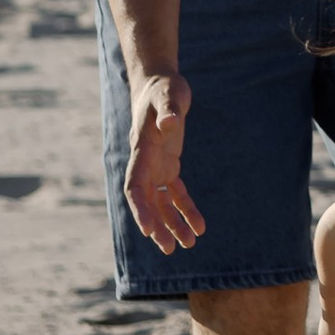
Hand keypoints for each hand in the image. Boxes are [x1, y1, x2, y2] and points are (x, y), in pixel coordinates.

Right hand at [123, 67, 203, 252]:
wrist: (160, 85)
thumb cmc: (163, 89)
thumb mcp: (169, 95)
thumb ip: (169, 109)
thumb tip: (171, 123)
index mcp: (142, 151)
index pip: (135, 187)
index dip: (140, 209)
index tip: (148, 230)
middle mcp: (145, 164)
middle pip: (147, 202)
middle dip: (157, 226)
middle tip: (172, 249)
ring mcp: (156, 167)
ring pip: (161, 203)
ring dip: (172, 224)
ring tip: (189, 244)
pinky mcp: (168, 165)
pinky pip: (175, 194)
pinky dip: (186, 209)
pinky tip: (200, 227)